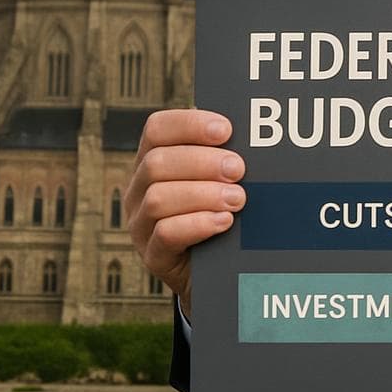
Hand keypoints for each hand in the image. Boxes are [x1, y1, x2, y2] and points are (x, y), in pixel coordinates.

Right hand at [124, 108, 244, 318]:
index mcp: (154, 160)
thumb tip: (251, 140)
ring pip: (158, 198)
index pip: (157, 129)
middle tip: (238, 169)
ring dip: (203, 194)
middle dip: (203, 162)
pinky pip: (166, 234)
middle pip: (157, 163)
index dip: (189, 124)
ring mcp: (141, 224)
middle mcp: (140, 190)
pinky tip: (224, 221)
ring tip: (237, 199)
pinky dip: (198, 224)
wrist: (217, 267)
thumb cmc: (222, 211)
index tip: (226, 130)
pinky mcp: (153, 255)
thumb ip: (224, 158)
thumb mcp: (220, 180)